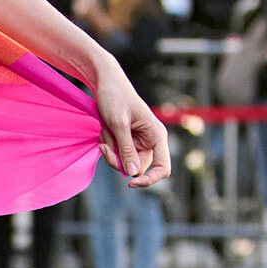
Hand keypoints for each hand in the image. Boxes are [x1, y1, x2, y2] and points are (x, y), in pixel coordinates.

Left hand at [94, 67, 170, 186]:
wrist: (106, 83)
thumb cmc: (115, 97)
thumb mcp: (119, 123)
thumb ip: (126, 148)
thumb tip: (133, 174)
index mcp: (157, 136)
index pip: (163, 168)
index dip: (150, 180)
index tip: (130, 184)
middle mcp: (151, 142)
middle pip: (136, 169)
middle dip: (118, 160)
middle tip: (103, 146)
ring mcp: (138, 143)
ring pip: (124, 163)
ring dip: (111, 150)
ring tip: (106, 129)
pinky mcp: (127, 141)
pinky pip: (116, 154)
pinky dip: (107, 145)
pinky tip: (105, 129)